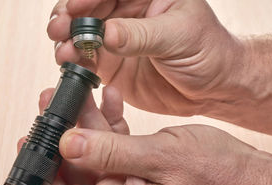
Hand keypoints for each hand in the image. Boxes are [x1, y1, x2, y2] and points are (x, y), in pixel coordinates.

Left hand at [18, 87, 270, 184]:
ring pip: (92, 156)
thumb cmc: (215, 176)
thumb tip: (68, 145)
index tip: (33, 142)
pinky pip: (114, 149)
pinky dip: (109, 126)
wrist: (247, 180)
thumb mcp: (160, 158)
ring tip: (78, 93)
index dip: (43, 173)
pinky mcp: (138, 172)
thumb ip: (111, 153)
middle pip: (74, 173)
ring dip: (85, 126)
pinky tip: (109, 102)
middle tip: (53, 106)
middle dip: (62, 138)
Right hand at [47, 0, 244, 115]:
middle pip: (88, 6)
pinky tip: (69, 62)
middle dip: (69, 15)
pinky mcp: (112, 62)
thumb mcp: (179, 36)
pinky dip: (74, 60)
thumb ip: (141, 35)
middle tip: (60, 27)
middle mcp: (128, 12)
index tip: (75, 7)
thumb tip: (106, 34)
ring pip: (82, 31)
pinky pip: (86, 57)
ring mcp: (117, 37)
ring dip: (67, 38)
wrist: (211, 88)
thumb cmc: (208, 52)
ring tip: (63, 48)